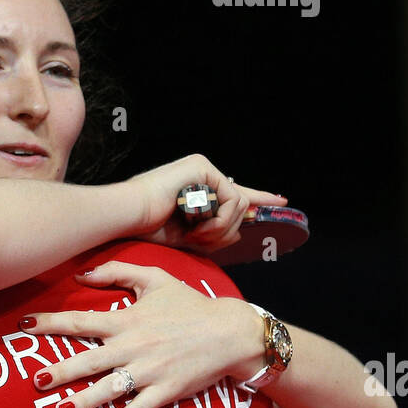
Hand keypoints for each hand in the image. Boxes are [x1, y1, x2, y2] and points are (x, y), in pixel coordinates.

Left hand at [25, 262, 264, 407]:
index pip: (81, 321)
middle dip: (59, 372)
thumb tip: (81, 274)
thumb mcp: (155, 278)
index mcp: (127, 320)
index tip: (24, 326)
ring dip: (83, 402)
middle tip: (34, 381)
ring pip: (109, 388)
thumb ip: (117, 272)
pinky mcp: (166, 391)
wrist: (230, 332)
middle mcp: (133, 346)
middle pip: (88, 360)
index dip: (50, 323)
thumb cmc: (190, 305)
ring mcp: (149, 371)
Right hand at [132, 153, 284, 255]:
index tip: (280, 201)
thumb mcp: (188, 238)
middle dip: (225, 231)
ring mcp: (203, 168)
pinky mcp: (203, 167)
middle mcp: (203, 174)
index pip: (235, 193)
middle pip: (239, 204)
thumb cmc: (147, 229)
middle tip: (202, 240)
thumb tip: (238, 233)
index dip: (258, 198)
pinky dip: (218, 220)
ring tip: (196, 234)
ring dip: (220, 229)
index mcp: (198, 187)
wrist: (128, 217)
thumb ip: (214, 234)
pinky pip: (231, 199)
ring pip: (238, 204)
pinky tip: (197, 224)